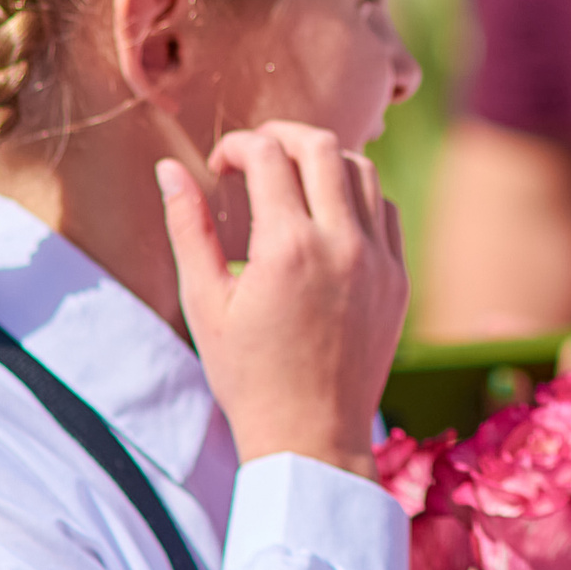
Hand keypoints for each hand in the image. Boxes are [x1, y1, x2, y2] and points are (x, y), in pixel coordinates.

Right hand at [158, 122, 405, 478]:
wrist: (311, 434)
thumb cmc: (246, 374)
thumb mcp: (203, 303)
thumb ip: (188, 227)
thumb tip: (170, 168)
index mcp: (287, 248)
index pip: (269, 156)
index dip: (239, 144)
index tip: (220, 164)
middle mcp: (343, 245)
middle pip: (324, 147)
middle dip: (284, 135)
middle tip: (256, 153)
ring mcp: (380, 260)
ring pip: (364, 171)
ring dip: (325, 160)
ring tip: (290, 179)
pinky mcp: (400, 278)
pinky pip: (387, 211)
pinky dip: (358, 195)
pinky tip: (327, 213)